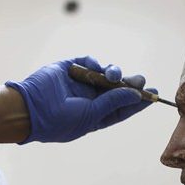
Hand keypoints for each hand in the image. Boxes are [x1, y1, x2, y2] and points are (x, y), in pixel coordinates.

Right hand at [5, 56, 154, 142]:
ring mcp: (80, 84)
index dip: (137, 102)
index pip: (121, 108)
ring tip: (114, 76)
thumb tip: (136, 95)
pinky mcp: (70, 69)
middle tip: (141, 80)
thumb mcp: (92, 115)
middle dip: (130, 85)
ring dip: (114, 74)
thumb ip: (113, 102)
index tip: (154, 95)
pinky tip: (98, 69)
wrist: (31, 109)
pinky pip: (89, 63)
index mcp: (95, 116)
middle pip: (116, 90)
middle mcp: (89, 99)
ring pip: (105, 75)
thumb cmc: (60, 121)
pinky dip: (96, 64)